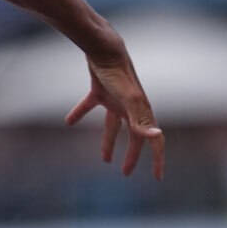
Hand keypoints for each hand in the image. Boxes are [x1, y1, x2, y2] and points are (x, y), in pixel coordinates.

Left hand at [65, 53, 164, 179]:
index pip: (154, 140)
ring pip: (113, 126)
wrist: (104, 49)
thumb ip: (141, 120)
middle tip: (125, 173)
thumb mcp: (129, 100)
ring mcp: (115, 99)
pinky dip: (79, 113)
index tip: (158, 177)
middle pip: (133, 137)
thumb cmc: (118, 75)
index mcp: (141, 113)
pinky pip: (89, 106)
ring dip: (109, 142)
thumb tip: (157, 136)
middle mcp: (130, 108)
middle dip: (131, 156)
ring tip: (104, 159)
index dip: (158, 159)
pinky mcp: (99, 91)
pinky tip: (69, 121)